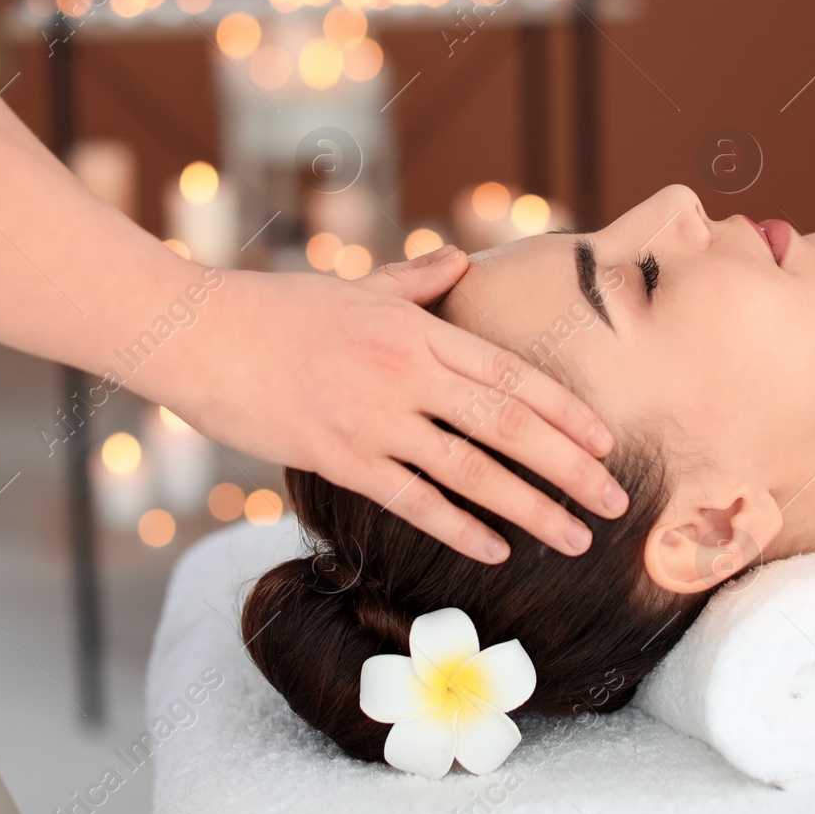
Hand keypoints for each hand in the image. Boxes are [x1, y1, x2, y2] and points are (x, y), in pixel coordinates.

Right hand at [161, 248, 628, 561]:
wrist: (196, 332)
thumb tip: (458, 262)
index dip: (566, 412)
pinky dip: (458, 528)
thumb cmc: (277, 308)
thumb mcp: (357, 286)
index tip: (606, 443)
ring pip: (471, 472)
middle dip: (571, 469)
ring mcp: (373, 419)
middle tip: (618, 503)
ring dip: (531, 509)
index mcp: (418, 330)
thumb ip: (415, 282)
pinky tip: (496, 551)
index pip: (511, 375)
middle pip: (509, 426)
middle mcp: (406, 373)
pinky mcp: (336, 457)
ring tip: (576, 539)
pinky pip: (411, 501)